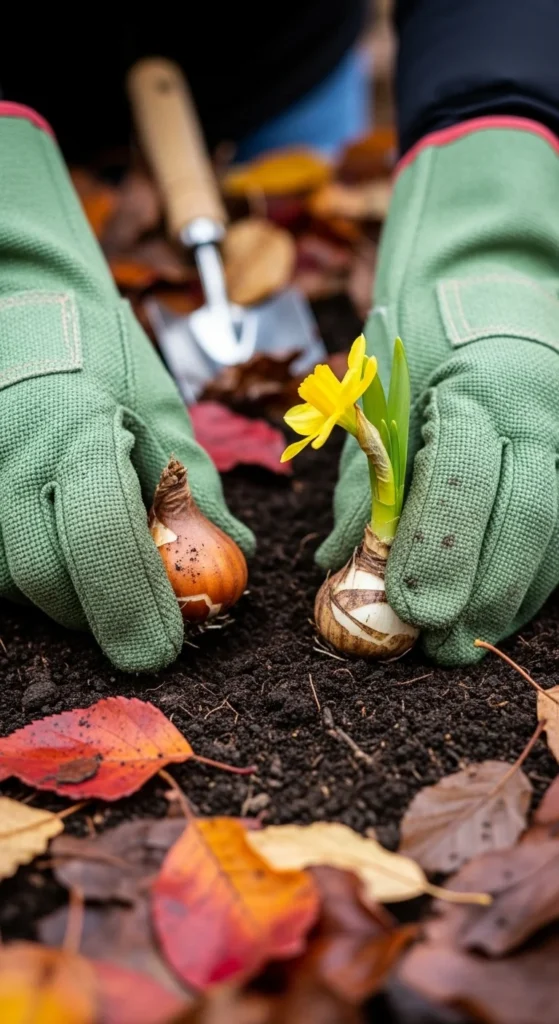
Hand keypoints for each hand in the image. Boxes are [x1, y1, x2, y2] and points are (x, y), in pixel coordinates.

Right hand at [0, 110, 253, 671]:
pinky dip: (36, 580)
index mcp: (79, 430)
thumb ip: (196, 487)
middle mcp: (14, 458)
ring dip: (68, 600)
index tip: (165, 649)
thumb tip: (235, 551)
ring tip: (110, 579)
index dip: (135, 606)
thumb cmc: (102, 360)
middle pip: (47, 578)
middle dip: (100, 617)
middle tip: (145, 624)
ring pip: (13, 580)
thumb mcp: (161, 411)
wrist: (26, 310)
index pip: (102, 537)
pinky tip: (69, 559)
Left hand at [317, 120, 558, 663]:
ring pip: (552, 535)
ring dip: (509, 600)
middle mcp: (537, 410)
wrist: (493, 294)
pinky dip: (532, 580)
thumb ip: (364, 486)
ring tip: (464, 642)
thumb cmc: (425, 347)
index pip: (461, 477)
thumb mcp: (383, 401)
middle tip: (437, 646)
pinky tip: (498, 609)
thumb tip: (337, 568)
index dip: (436, 551)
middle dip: (478, 594)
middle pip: (522, 518)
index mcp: (474, 384)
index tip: (408, 610)